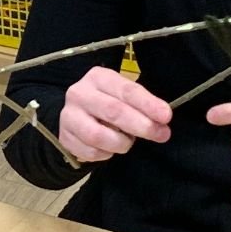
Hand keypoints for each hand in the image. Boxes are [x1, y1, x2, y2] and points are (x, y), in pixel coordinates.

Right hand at [57, 65, 171, 162]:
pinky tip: (110, 149)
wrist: (77, 117)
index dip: (148, 104)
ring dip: (121, 143)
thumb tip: (163, 123)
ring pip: (98, 135)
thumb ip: (143, 106)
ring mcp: (68, 116)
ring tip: (128, 142)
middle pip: (113, 111)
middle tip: (160, 134)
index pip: (126, 90)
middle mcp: (79, 93)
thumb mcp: (124, 97)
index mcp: (98, 77)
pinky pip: (90, 152)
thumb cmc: (108, 104)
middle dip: (141, 125)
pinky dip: (106, 154)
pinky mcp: (64, 137)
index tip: (166, 116)